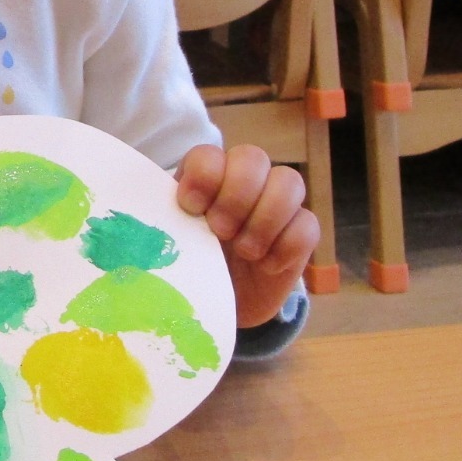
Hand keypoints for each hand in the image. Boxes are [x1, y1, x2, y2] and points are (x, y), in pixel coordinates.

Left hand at [174, 143, 318, 328]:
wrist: (217, 305)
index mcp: (205, 178)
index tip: (191, 209)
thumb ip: (168, 225)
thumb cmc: (189, 267)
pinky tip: (266, 267)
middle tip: (220, 231)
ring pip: (289, 181)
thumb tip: (153, 226)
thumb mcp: (173, 246)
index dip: (204, 177)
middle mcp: (243, 182)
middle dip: (236, 195)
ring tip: (246, 251)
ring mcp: (276, 205)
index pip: (210, 154)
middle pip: (253, 157)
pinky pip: (307, 225)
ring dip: (265, 218)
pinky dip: (286, 247)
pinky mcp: (300, 233)